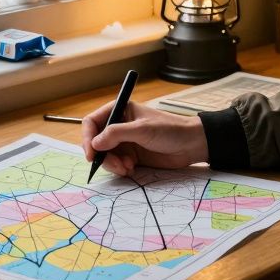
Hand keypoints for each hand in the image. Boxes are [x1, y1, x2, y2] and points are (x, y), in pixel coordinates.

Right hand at [81, 101, 209, 177]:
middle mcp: (119, 125)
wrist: (191, 145)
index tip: (91, 154)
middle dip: (103, 156)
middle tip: (116, 166)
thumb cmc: (170, 130)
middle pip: (96, 142)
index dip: (88, 138)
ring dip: (113, 164)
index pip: (92, 122)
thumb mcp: (142, 129)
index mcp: (119, 110)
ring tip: (128, 168)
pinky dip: (120, 169)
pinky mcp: (131, 155)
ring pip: (106, 155)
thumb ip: (116, 134)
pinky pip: (116, 164)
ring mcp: (125, 141)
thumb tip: (95, 144)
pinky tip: (132, 169)